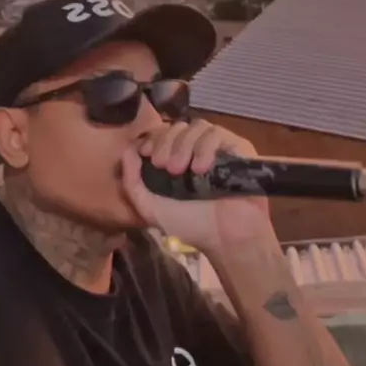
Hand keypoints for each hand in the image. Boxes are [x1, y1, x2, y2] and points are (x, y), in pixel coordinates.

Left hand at [121, 119, 274, 253]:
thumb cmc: (190, 225)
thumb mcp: (151, 208)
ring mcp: (219, 148)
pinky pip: (218, 134)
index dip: (153, 138)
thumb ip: (132, 182)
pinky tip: (200, 169)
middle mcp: (197, 151)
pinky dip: (205, 147)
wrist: (226, 239)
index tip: (146, 153)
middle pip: (178, 126)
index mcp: (177, 160)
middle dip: (166, 142)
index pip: (163, 133)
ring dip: (184, 144)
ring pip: (198, 126)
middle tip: (164, 166)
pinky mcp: (238, 148)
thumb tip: (127, 150)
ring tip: (181, 171)